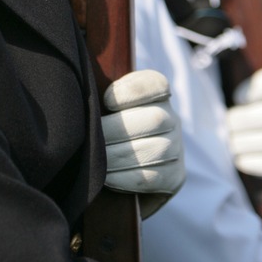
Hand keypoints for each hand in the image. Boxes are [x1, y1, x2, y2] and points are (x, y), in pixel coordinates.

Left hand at [101, 69, 183, 217]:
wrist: (116, 170)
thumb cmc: (103, 130)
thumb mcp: (103, 108)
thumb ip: (97, 95)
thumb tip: (84, 86)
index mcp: (156, 95)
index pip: (155, 84)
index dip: (131, 91)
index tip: (106, 102)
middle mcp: (172, 119)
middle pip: (156, 119)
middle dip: (118, 129)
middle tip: (94, 137)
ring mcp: (177, 148)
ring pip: (157, 148)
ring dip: (120, 155)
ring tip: (96, 159)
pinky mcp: (174, 176)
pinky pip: (154, 176)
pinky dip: (127, 178)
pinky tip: (108, 178)